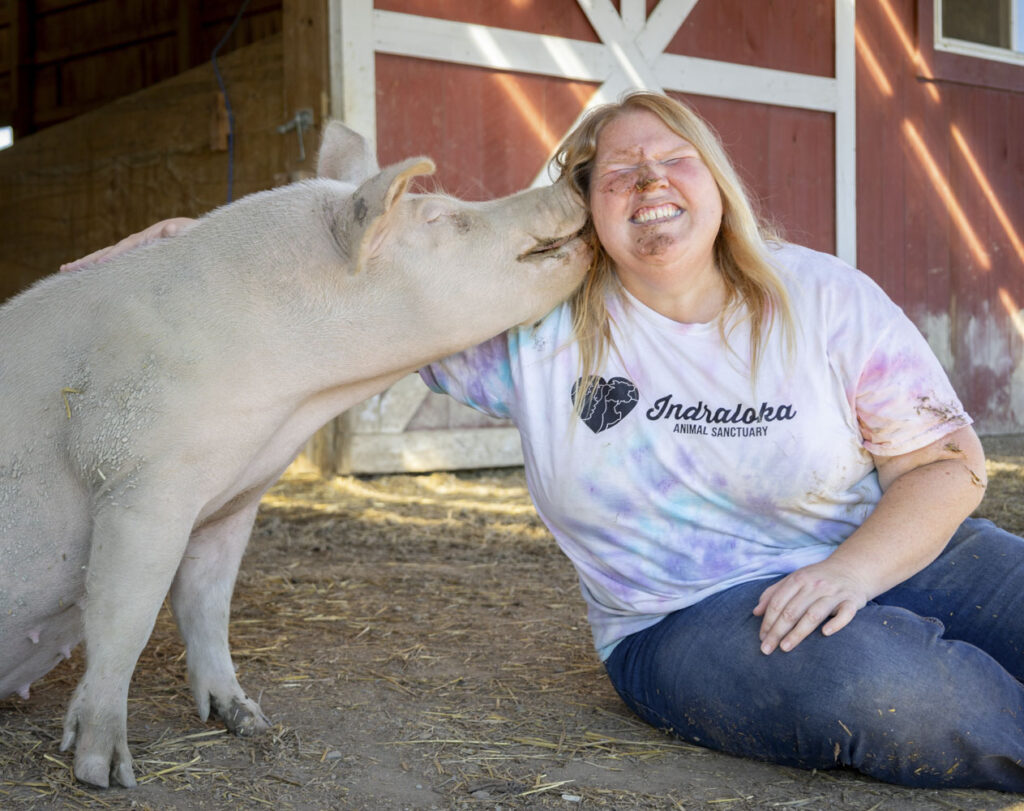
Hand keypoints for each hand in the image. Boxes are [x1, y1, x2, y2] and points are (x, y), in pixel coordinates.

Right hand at [60, 217, 195, 271]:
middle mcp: (136, 241)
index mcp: (147, 238)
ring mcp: (134, 248)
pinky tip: (89, 276)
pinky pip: (116, 262)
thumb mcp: (189, 234)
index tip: (99, 264)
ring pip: (107, 256)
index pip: (126, 248)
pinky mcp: (136, 255)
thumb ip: (179, 233)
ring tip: (65, 270)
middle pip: (107, 251)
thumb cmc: (194, 236)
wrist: (194, 233)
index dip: (113, 255)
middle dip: (88, 260)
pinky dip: (101, 268)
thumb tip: (172, 228)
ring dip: (87, 264)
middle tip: (65, 269)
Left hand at [752, 560, 871, 653]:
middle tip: (767, 649)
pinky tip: (825, 634)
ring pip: (813, 614)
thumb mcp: (794, 579)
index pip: (778, 602)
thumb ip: (774, 593)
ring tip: (785, 648)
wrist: (852, 569)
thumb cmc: (817, 578)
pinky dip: (836, 623)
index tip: (761, 638)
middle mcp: (815, 585)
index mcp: (798, 579)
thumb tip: (756, 612)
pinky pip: (845, 614)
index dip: (767, 621)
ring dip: (798, 632)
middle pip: (792, 611)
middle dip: (777, 631)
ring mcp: (834, 593)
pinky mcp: (852, 601)